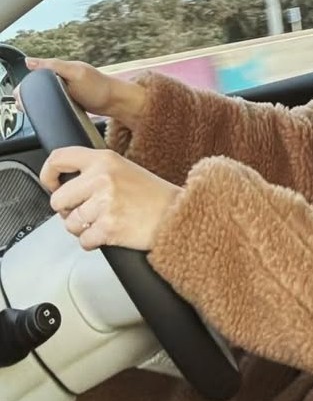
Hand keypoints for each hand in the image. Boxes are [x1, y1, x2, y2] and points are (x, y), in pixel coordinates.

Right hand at [20, 57, 146, 122]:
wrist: (116, 102)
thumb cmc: (98, 87)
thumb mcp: (74, 74)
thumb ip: (53, 66)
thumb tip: (28, 61)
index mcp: (62, 68)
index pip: (37, 72)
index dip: (27, 83)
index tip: (20, 95)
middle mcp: (64, 76)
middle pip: (40, 84)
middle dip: (31, 94)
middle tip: (27, 105)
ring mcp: (68, 88)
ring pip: (46, 94)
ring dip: (40, 100)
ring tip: (36, 109)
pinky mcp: (71, 99)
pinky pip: (55, 101)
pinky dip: (50, 105)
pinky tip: (48, 111)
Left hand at [41, 147, 181, 250]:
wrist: (177, 214)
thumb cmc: (153, 194)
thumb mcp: (124, 169)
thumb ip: (96, 171)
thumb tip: (66, 183)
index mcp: (104, 159)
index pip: (60, 158)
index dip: (48, 174)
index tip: (51, 184)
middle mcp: (101, 178)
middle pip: (58, 199)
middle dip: (68, 210)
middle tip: (87, 210)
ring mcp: (104, 203)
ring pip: (69, 223)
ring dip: (82, 228)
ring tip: (104, 221)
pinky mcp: (107, 227)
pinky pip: (83, 241)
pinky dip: (93, 242)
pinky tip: (109, 232)